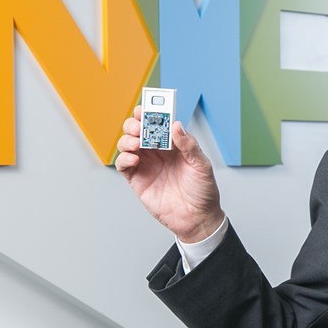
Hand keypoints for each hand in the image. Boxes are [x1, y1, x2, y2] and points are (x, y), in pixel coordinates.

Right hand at [116, 106, 224, 242]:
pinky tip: (134, 158)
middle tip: (139, 126)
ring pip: (127, 144)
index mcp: (173, 145)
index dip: (150, 114)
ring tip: (137, 143)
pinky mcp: (138, 180)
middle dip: (135, 124)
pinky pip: (123, 165)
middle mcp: (157, 152)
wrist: (198, 219)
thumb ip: (188, 145)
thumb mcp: (201, 165)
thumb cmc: (203, 191)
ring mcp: (147, 165)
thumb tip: (176, 126)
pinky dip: (124, 158)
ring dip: (127, 139)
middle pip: (138, 131)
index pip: (158, 124)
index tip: (146, 108)